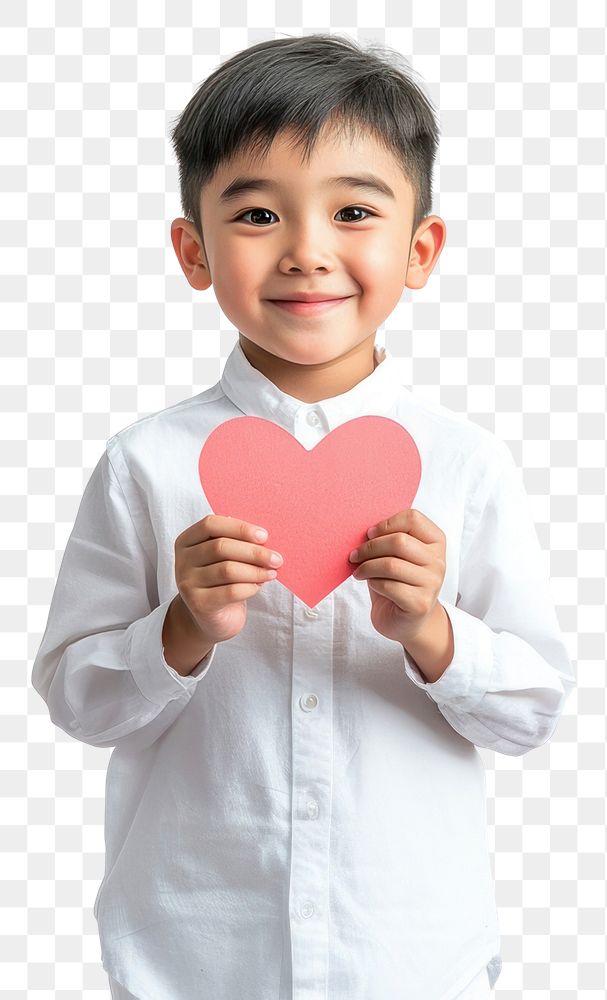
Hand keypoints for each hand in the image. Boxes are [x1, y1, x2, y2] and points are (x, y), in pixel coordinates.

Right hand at [174, 515, 282, 644]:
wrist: (212, 617)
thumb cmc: (222, 581)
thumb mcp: (225, 558)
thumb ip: (236, 543)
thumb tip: (262, 537)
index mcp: (187, 541)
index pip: (211, 525)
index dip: (239, 528)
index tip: (264, 536)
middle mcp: (182, 560)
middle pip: (220, 547)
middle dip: (253, 552)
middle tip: (276, 559)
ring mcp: (188, 583)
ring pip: (227, 570)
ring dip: (255, 571)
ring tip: (271, 573)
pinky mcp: (198, 604)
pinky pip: (230, 591)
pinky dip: (250, 587)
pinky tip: (258, 587)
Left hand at [348, 508, 446, 646]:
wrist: (406, 621)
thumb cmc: (398, 583)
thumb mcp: (396, 557)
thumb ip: (389, 540)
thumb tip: (363, 530)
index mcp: (435, 542)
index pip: (413, 518)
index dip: (386, 524)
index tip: (369, 534)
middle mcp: (438, 561)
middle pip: (399, 541)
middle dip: (370, 547)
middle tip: (355, 555)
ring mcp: (432, 583)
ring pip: (391, 564)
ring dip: (367, 567)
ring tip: (358, 571)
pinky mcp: (420, 603)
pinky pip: (388, 586)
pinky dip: (373, 583)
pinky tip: (371, 584)